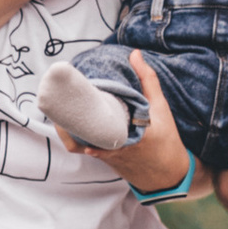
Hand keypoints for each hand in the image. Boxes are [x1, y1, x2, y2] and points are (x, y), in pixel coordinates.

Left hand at [59, 47, 189, 192]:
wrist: (168, 175)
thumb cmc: (166, 140)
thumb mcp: (161, 108)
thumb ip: (148, 80)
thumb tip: (135, 53)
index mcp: (126, 134)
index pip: (97, 122)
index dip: (80, 109)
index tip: (73, 91)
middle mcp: (111, 147)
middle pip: (79, 135)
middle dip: (66, 117)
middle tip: (59, 96)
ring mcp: (105, 155)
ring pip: (77, 143)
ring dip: (67, 126)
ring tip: (60, 105)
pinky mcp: (102, 159)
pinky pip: (82, 147)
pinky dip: (74, 135)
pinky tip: (70, 120)